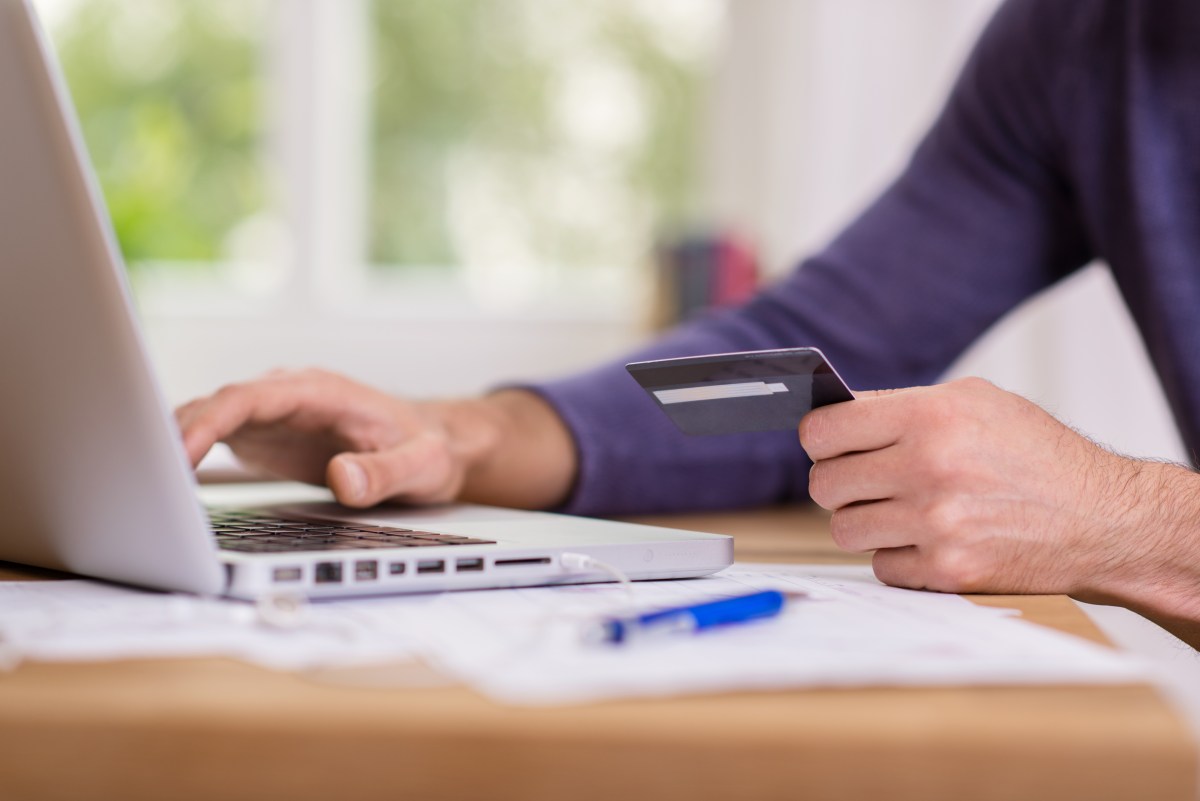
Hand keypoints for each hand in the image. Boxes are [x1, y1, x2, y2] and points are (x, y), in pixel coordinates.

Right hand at [175, 369, 575, 508]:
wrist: (435, 444)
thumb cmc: (429, 448)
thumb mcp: (422, 465)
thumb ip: (384, 472)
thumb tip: (342, 478)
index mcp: (322, 392)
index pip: (252, 396)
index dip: (211, 420)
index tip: (181, 450)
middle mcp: (292, 397)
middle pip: (218, 404)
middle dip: (174, 432)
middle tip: (141, 475)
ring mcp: (276, 415)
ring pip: (210, 418)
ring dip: (173, 443)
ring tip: (141, 483)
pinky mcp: (269, 436)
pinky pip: (217, 437)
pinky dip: (186, 455)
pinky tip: (164, 483)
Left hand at [798, 377, 1177, 600]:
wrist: (1104, 519)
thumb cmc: (1038, 456)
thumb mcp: (976, 402)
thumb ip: (904, 407)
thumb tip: (836, 421)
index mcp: (930, 417)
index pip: (824, 431)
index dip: (819, 439)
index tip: (827, 445)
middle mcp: (929, 468)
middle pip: (824, 483)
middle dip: (838, 483)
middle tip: (863, 482)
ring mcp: (937, 524)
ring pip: (844, 529)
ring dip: (863, 523)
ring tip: (896, 512)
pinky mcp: (948, 571)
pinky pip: (881, 566)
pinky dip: (897, 557)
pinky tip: (928, 541)